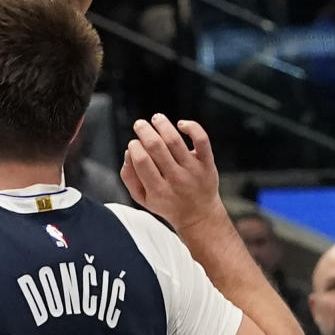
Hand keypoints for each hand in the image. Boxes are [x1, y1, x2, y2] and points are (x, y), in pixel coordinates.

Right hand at [121, 115, 221, 232]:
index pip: (141, 161)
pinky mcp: (207, 163)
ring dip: (162, 124)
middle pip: (156, 147)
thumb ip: (129, 177)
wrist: (198, 215)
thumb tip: (128, 153)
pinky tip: (181, 124)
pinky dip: (191, 127)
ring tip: (156, 118)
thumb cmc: (167, 204)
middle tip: (140, 124)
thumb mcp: (142, 199)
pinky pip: (201, 140)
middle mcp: (176, 179)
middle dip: (144, 130)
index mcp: (157, 190)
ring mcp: (192, 170)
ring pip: (175, 140)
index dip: (134, 146)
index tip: (133, 144)